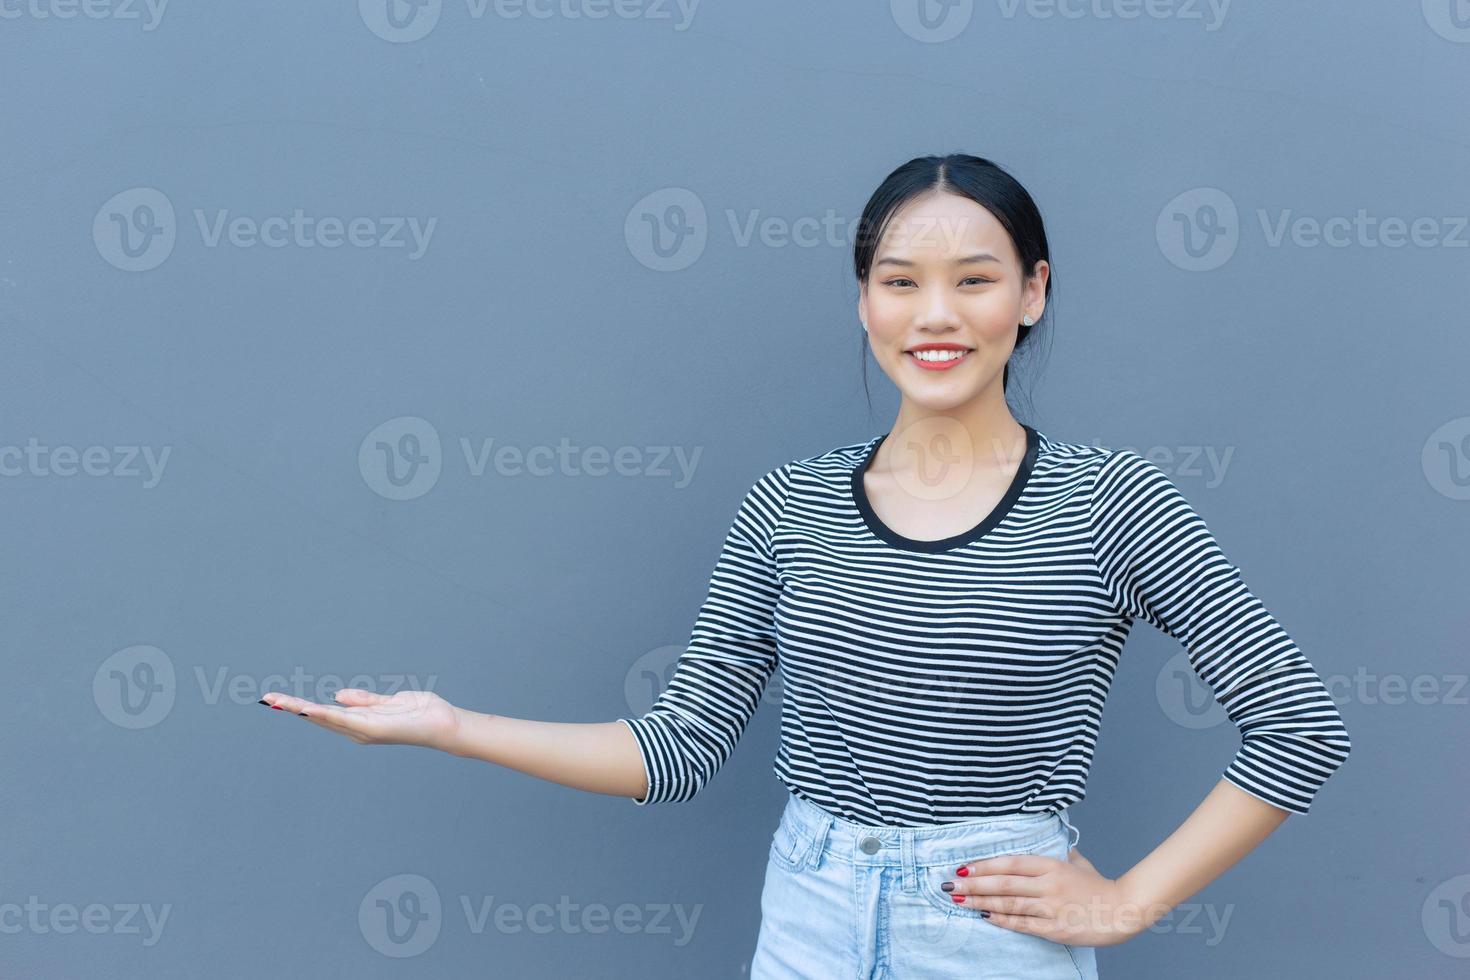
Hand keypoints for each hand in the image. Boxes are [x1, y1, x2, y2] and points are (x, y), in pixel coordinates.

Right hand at [260, 688, 460, 753]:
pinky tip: (307, 709)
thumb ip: (364, 700)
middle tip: (268, 698)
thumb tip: (338, 696)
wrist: (442, 723)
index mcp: (360, 722)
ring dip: (300, 710)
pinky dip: (323, 714)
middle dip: (293, 708)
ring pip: (325, 719)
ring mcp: (363, 730)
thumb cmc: (420, 713)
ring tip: (278, 702)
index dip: (302, 706)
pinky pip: (343, 719)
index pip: (325, 714)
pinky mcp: (372, 728)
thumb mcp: (388, 701)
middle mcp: (357, 730)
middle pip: (319, 718)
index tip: (280, 699)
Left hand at [944, 846, 1161, 946]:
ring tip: (959, 900)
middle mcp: (1048, 884)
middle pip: (1004, 883)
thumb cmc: (1099, 886)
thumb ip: (1059, 852)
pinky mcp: (1054, 928)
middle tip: (950, 883)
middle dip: (974, 884)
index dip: (985, 865)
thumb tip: (1048, 840)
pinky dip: (1002, 920)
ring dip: (981, 902)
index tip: (964, 865)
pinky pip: (1022, 924)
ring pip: (1009, 904)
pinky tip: (984, 917)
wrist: (1123, 910)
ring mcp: (1051, 907)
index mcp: (1052, 865)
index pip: (1011, 863)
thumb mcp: (1078, 862)